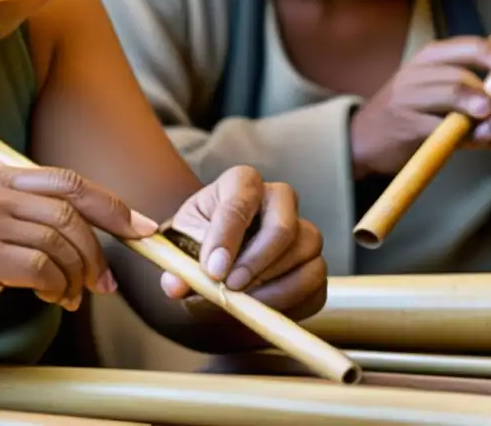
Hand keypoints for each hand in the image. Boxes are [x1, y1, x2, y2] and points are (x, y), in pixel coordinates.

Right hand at [0, 163, 156, 335]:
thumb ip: (21, 209)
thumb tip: (79, 228)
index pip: (69, 182)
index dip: (112, 205)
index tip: (139, 227)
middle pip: (73, 214)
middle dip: (101, 251)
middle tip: (106, 282)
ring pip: (63, 245)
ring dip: (78, 277)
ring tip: (71, 296)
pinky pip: (44, 271)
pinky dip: (58, 289)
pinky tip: (53, 300)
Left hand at [159, 165, 326, 321]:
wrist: (220, 265)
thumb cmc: (200, 243)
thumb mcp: (180, 246)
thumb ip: (176, 265)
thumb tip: (175, 285)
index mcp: (242, 183)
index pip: (241, 199)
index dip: (227, 235)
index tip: (213, 269)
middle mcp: (279, 199)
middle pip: (284, 226)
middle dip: (257, 261)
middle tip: (232, 287)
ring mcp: (302, 230)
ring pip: (305, 252)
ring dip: (273, 284)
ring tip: (242, 301)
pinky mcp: (314, 263)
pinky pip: (315, 281)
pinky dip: (289, 300)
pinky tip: (261, 307)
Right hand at [350, 36, 490, 178]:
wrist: (362, 139)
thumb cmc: (407, 111)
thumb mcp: (430, 84)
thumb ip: (463, 79)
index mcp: (426, 58)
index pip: (471, 46)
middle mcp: (415, 72)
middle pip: (464, 74)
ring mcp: (407, 97)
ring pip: (454, 95)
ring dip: (483, 112)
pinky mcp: (405, 124)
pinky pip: (444, 126)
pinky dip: (468, 135)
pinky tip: (481, 142)